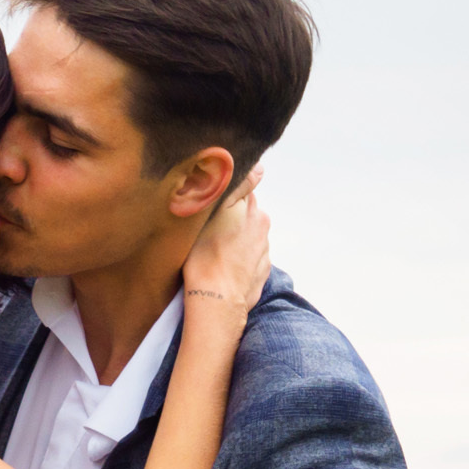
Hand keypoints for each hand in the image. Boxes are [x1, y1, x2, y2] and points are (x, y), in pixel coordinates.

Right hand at [183, 168, 270, 314]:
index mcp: (252, 210)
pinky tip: (220, 266)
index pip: (240, 190)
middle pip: (244, 214)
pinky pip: (247, 259)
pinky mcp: (259, 273)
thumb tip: (260, 168)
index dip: (222, 196)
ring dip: (232, 240)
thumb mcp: (215, 210)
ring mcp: (263, 252)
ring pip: (245, 237)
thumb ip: (240, 185)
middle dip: (229, 218)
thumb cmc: (206, 256)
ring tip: (211, 251)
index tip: (207, 205)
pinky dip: (236, 260)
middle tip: (205, 228)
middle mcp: (262, 228)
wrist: (216, 299)